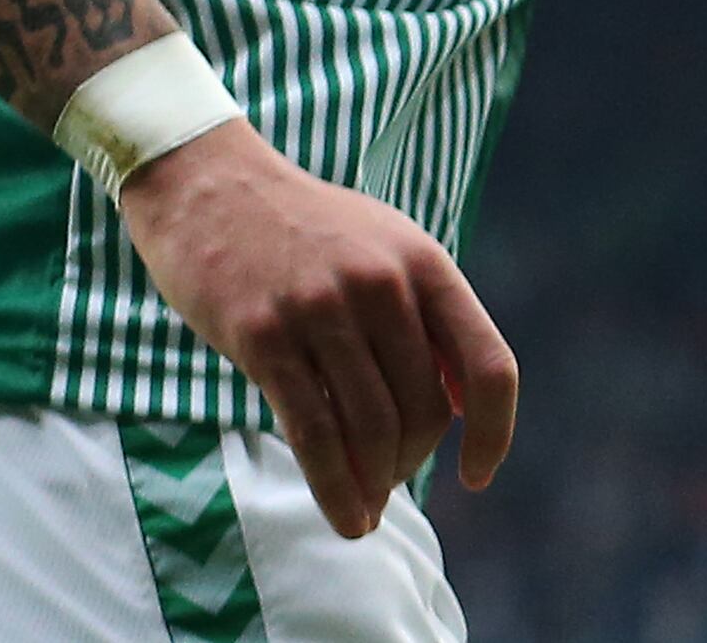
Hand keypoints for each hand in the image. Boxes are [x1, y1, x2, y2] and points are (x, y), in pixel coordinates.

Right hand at [119, 122, 518, 537]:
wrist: (212, 187)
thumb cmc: (307, 230)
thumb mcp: (389, 248)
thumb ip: (428, 317)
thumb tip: (467, 402)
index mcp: (426, 264)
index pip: (488, 364)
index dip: (494, 431)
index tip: (479, 474)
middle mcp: (383, 285)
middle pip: (425, 409)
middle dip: (413, 461)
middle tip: (392, 480)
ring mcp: (322, 311)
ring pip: (372, 428)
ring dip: (376, 482)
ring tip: (368, 504)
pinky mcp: (264, 338)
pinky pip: (313, 434)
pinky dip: (336, 489)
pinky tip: (347, 519)